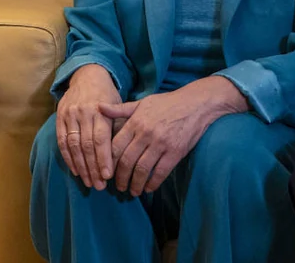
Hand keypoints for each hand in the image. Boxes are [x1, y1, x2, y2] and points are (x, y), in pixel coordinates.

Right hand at [56, 64, 120, 189]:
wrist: (87, 76)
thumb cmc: (107, 95)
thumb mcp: (118, 106)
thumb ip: (119, 126)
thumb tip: (125, 153)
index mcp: (99, 111)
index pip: (100, 139)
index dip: (103, 159)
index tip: (108, 176)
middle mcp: (83, 113)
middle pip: (86, 145)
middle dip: (92, 168)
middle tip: (99, 185)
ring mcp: (69, 115)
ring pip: (73, 145)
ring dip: (81, 166)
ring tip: (88, 182)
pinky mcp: (59, 117)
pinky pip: (61, 141)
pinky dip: (68, 157)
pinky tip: (75, 170)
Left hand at [100, 75, 246, 196]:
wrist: (195, 104)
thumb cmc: (165, 103)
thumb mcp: (141, 103)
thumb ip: (119, 109)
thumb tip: (98, 107)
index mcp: (135, 122)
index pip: (116, 146)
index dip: (109, 162)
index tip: (106, 172)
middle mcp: (145, 134)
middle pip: (127, 160)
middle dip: (120, 177)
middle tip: (118, 187)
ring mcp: (161, 144)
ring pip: (143, 168)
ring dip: (136, 183)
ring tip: (132, 191)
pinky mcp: (176, 152)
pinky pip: (162, 171)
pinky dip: (153, 182)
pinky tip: (148, 188)